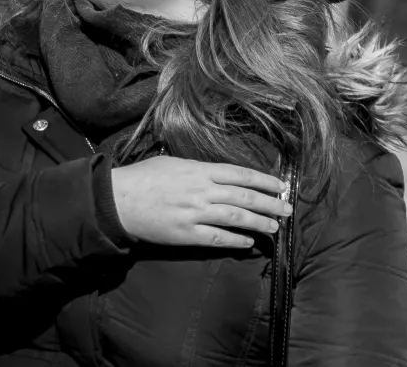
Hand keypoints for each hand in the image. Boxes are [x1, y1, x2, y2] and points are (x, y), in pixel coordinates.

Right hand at [111, 156, 291, 248]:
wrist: (119, 200)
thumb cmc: (143, 177)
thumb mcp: (173, 162)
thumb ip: (197, 168)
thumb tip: (217, 173)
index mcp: (200, 170)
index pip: (240, 174)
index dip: (263, 180)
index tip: (280, 185)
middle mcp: (202, 190)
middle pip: (244, 196)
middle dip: (270, 202)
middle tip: (288, 208)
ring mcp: (195, 213)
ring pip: (236, 218)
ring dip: (259, 222)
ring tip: (275, 227)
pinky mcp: (186, 234)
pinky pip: (217, 238)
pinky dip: (236, 240)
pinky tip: (249, 243)